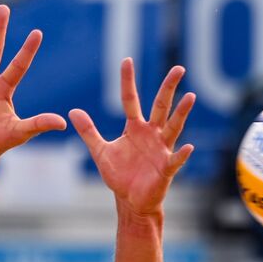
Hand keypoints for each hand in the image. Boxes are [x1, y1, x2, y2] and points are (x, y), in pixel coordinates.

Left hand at [71, 60, 194, 217]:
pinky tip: (188, 147)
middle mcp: (152, 134)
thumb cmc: (119, 175)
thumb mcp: (100, 151)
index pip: (130, 99)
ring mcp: (161, 149)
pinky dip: (182, 154)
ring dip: (181, 113)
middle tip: (178, 68)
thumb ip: (89, 131)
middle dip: (169, 88)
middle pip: (161, 106)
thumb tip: (72, 111)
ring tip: (190, 97)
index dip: (127, 81)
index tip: (126, 60)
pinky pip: (176, 160)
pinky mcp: (166, 168)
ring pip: (173, 127)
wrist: (130, 200)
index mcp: (135, 128)